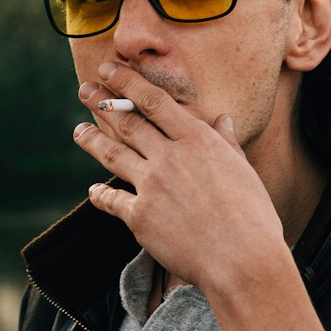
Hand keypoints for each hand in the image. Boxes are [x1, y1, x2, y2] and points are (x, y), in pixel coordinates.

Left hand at [73, 63, 283, 295]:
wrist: (242, 260)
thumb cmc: (252, 216)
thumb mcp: (243, 171)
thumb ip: (226, 142)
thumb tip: (222, 119)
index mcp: (198, 140)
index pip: (154, 101)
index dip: (127, 82)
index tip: (109, 69)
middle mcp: (170, 157)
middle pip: (127, 122)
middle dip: (101, 102)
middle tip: (84, 89)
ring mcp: (152, 186)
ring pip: (112, 154)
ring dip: (91, 139)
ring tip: (78, 130)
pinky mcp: (140, 217)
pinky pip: (112, 200)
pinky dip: (100, 196)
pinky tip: (92, 193)